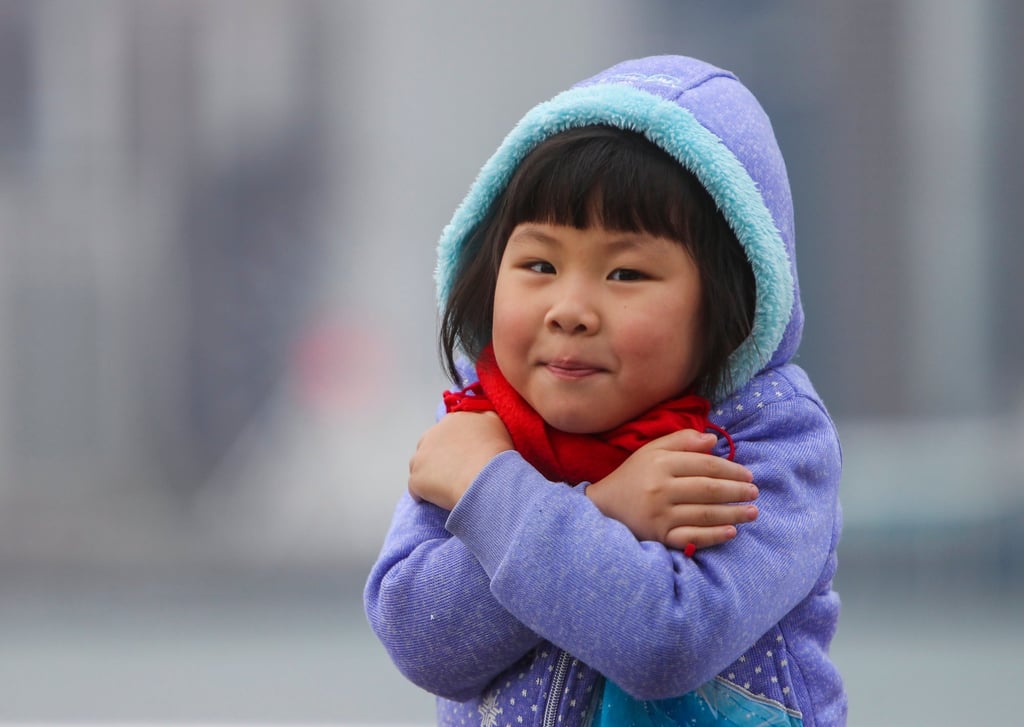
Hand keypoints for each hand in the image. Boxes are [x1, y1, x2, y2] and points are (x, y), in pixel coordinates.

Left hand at [408, 411, 513, 510]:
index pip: (446, 432)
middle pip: (429, 447)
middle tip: (455, 472)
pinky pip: (416, 490)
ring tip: (446, 488)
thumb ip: (484, 416)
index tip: (464, 457)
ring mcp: (421, 457)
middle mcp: (432, 435)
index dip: (454, 446)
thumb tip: (479, 417)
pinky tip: (438, 501)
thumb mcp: (496, 423)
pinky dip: (425, 495)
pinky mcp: (416, 479)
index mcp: (451, 421)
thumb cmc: (495, 453)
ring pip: (419, 467)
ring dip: (429, 476)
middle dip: (438, 459)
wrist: (487, 478)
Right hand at [585, 429, 757, 550]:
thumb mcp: (652, 451)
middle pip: (708, 490)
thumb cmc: (633, 476)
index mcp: (661, 464)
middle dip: (737, 491)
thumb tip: (713, 440)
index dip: (731, 469)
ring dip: (733, 513)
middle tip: (755, 492)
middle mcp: (661, 490)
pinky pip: (692, 538)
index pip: (705, 465)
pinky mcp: (659, 537)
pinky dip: (714, 536)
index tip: (748, 474)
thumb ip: (681, 441)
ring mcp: (660, 516)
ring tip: (753, 512)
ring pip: (705, 514)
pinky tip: (732, 532)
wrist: (604, 507)